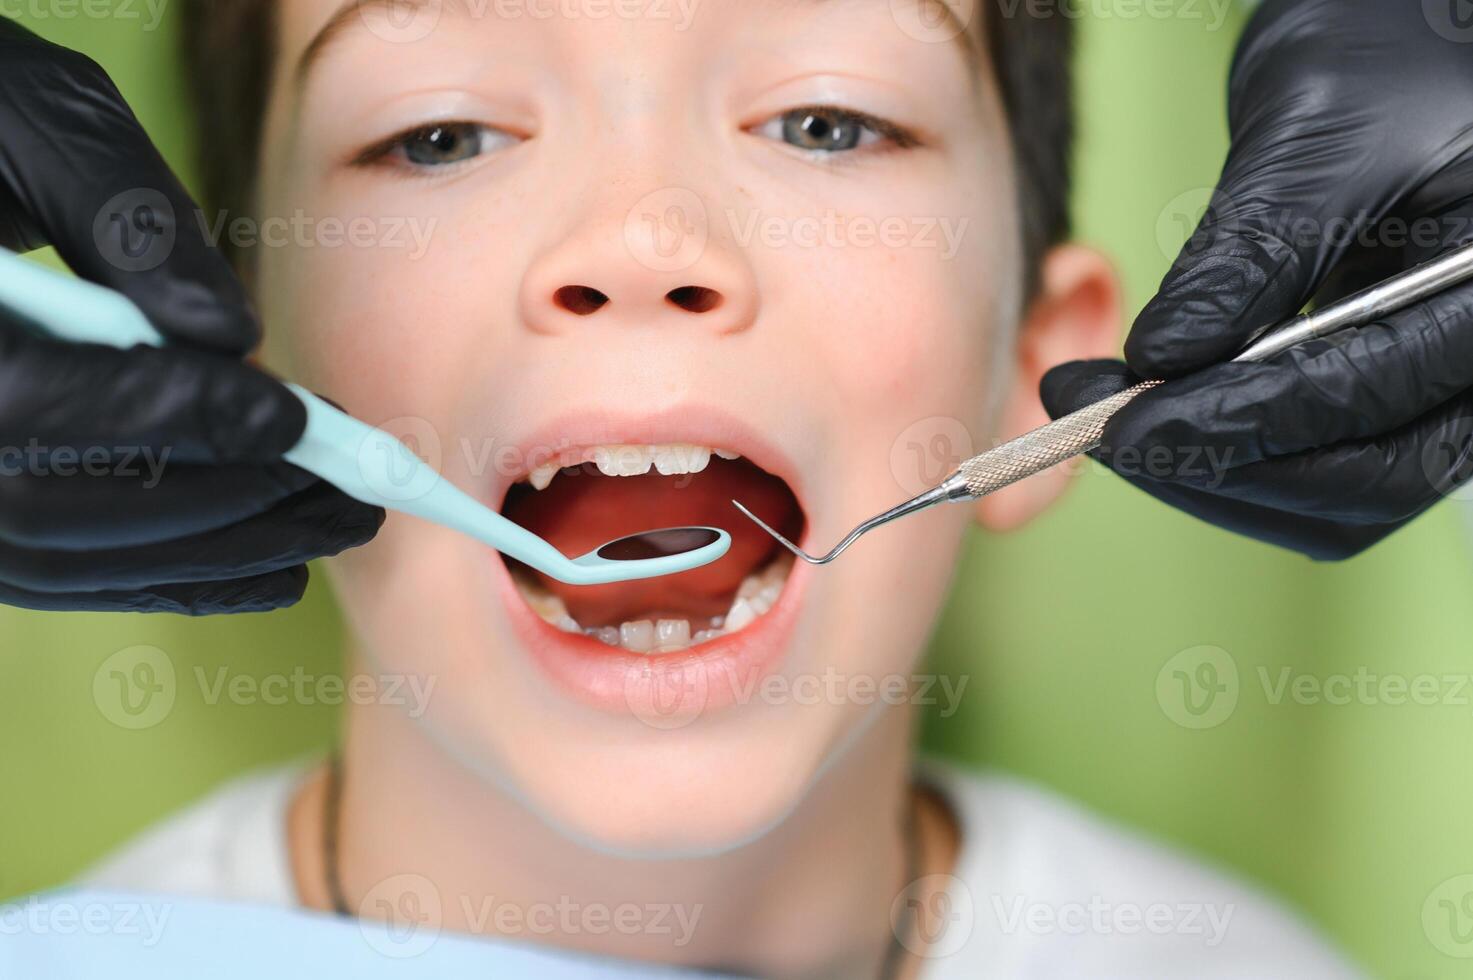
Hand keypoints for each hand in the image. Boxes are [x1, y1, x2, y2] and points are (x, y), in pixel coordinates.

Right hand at [0, 21, 382, 613]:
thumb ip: (126, 215)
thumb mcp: (32, 114)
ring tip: (336, 519)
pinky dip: (170, 575)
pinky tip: (273, 565)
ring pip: (60, 557)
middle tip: (350, 488)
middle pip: (49, 506)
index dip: (168, 418)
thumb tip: (231, 334)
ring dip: (214, 550)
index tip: (293, 417)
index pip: (24, 405)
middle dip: (219, 500)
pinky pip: (56, 571)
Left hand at [1041, 0, 1472, 559]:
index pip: (1363, 396)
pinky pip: (1333, 465)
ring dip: (1221, 474)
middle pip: (1366, 478)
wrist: (1412, 38)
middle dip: (1219, 463)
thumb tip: (1158, 365)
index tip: (1118, 424)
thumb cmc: (1387, 51)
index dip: (1230, 423)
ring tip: (1115, 421)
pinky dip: (1242, 458)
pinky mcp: (1408, 392)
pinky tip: (1164, 417)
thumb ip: (1246, 258)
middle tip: (1098, 430)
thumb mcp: (1316, 134)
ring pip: (1347, 492)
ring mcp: (1457, 384)